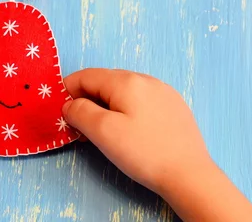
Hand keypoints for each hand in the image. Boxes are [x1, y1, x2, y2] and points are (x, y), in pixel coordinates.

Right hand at [62, 69, 251, 221]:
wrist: (190, 175)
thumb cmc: (143, 152)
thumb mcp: (103, 132)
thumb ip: (80, 112)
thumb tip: (69, 104)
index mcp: (126, 81)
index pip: (86, 75)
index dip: (68, 91)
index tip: (61, 113)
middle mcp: (145, 79)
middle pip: (104, 82)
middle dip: (87, 100)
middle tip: (80, 128)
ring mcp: (162, 92)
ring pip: (122, 91)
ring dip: (105, 106)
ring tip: (102, 132)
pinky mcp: (173, 106)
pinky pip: (140, 100)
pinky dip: (125, 110)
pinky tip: (128, 132)